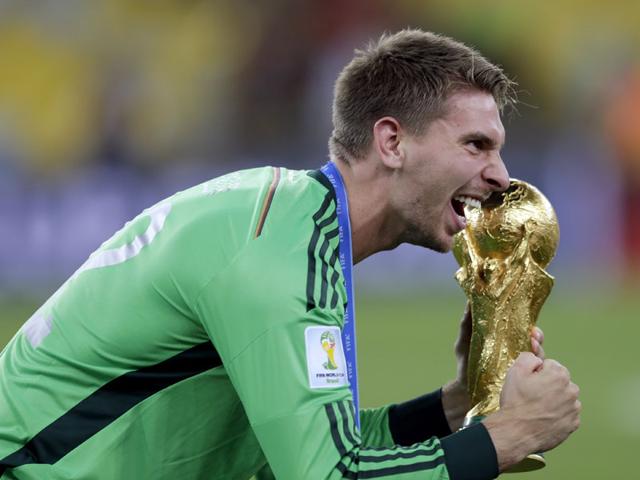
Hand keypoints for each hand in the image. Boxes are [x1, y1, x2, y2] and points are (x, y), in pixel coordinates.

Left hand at [442, 304, 546, 430]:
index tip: (533, 329)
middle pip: (536, 347)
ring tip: (534, 350)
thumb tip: (470, 301)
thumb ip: (467, 323)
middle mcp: (516, 356)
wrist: (462, 392)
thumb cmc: (465, 364)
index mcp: (507, 343)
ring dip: (540, 356)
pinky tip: (535, 372)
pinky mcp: (518, 385)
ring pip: (538, 362)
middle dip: (539, 341)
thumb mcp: (465, 342)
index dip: (533, 332)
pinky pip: (533, 380)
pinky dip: (537, 375)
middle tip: (535, 338)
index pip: (526, 334)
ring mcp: (518, 371)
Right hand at [484, 352, 580, 470]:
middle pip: (560, 380)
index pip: (550, 365)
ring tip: (537, 407)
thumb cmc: (516, 403)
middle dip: (548, 384)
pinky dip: (558, 414)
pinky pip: (567, 413)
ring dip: (555, 399)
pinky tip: (544, 417)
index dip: (537, 372)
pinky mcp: (573, 424)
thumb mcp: (515, 371)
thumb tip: (537, 359)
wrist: (516, 432)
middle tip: (532, 394)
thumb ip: (529, 357)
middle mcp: (571, 390)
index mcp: (559, 374)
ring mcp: (574, 409)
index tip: (530, 381)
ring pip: (564, 397)